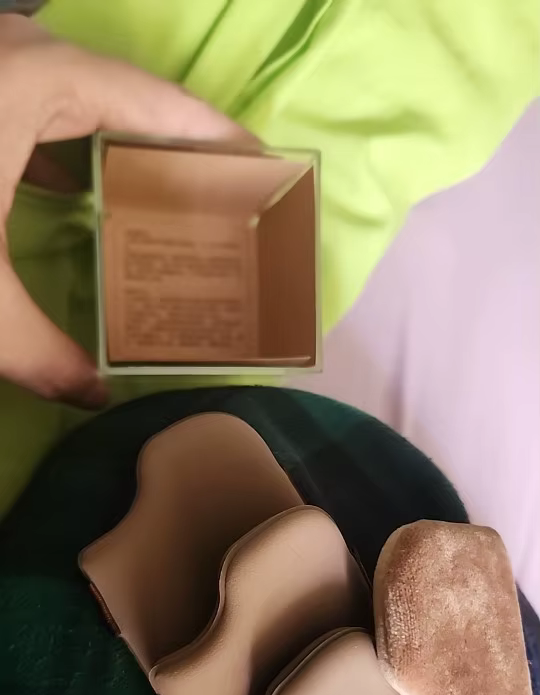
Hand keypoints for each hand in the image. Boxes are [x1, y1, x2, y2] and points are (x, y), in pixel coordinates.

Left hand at [0, 14, 251, 406]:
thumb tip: (91, 399)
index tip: (263, 163)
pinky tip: (65, 192)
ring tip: (158, 199)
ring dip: (112, 146)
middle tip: (217, 197)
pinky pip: (24, 111)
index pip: (151, 101)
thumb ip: (39, 353)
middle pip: (117, 94)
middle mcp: (8, 57)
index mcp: (31, 84)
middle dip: (170, 144)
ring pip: (67, 99)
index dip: (212, 134)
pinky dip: (54, 148)